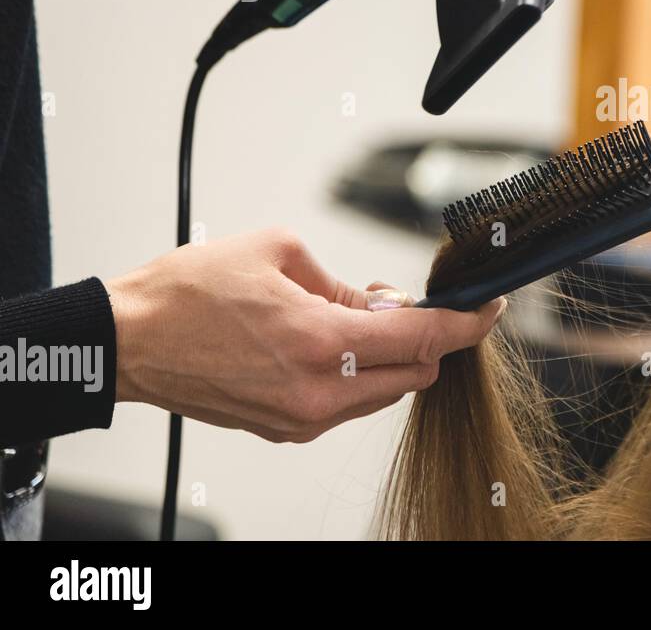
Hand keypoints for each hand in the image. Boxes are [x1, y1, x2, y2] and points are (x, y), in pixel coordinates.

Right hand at [107, 227, 503, 442]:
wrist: (129, 343)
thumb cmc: (191, 293)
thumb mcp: (280, 253)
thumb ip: (345, 282)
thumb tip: (382, 302)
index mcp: (321, 342)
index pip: (424, 338)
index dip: (468, 323)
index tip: (489, 309)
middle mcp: (318, 391)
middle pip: (415, 373)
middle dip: (426, 337)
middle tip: (403, 302)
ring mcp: (302, 418)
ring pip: (385, 393)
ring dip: (390, 357)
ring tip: (354, 318)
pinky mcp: (286, 429)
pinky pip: (349, 404)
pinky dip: (359, 375)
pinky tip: (330, 343)